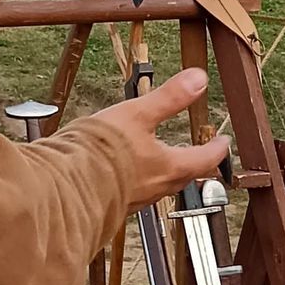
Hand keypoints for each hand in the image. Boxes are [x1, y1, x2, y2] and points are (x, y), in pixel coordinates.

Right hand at [78, 67, 227, 208]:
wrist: (61, 187)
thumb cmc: (100, 152)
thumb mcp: (137, 114)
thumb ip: (169, 98)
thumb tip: (199, 78)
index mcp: (169, 167)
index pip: (204, 160)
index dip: (217, 150)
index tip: (223, 143)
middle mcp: (157, 189)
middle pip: (185, 177)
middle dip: (194, 164)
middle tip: (199, 154)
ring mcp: (135, 200)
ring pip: (160, 187)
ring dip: (167, 174)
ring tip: (163, 161)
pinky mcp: (113, 205)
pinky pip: (135, 194)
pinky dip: (139, 181)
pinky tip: (126, 174)